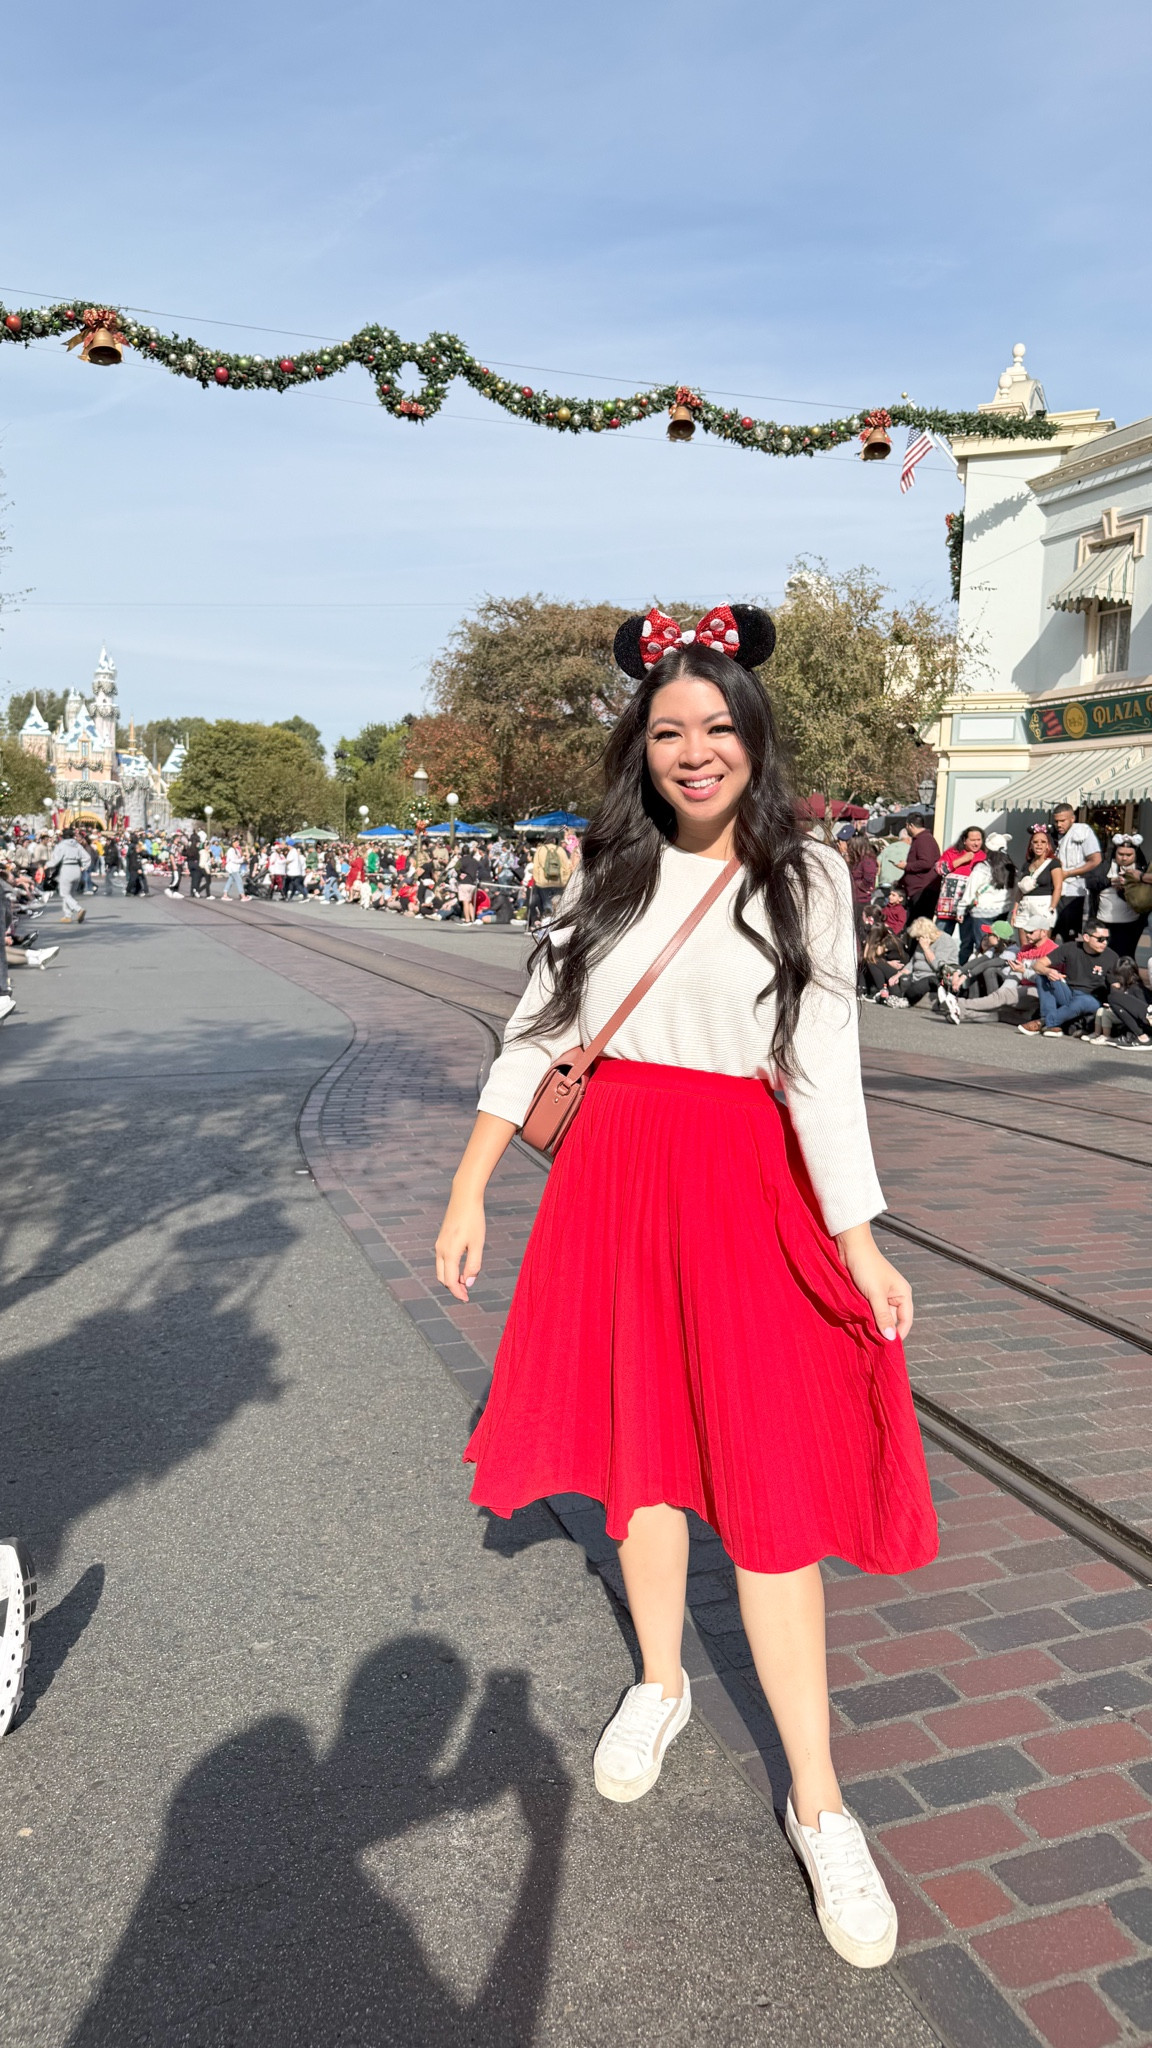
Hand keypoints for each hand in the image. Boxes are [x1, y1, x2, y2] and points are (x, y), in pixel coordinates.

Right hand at [435, 1189, 485, 1301]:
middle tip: (467, 1293)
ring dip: (451, 1278)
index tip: (467, 1299)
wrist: (464, 1198)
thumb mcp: (477, 1244)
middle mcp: (440, 1250)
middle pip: (443, 1278)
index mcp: (449, 1253)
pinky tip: (462, 1267)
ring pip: (441, 1269)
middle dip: (453, 1288)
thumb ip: (473, 1265)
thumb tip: (469, 1283)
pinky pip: (442, 1260)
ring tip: (466, 1281)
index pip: (451, 1282)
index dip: (458, 1293)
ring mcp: (439, 1244)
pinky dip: (449, 1268)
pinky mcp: (441, 1239)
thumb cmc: (474, 1220)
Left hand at [836, 1224, 913, 1341]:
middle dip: (882, 1329)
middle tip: (871, 1343)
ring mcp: (881, 1295)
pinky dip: (864, 1316)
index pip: (905, 1322)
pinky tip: (858, 1322)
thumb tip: (890, 1338)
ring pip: (878, 1316)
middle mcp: (895, 1296)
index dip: (897, 1335)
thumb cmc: (866, 1267)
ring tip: (863, 1333)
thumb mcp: (875, 1294)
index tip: (886, 1348)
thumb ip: (882, 1316)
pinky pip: (869, 1309)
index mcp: (903, 1294)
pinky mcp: (868, 1293)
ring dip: (871, 1323)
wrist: (851, 1246)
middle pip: (891, 1320)